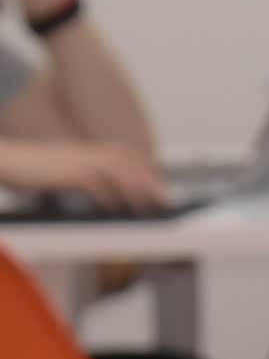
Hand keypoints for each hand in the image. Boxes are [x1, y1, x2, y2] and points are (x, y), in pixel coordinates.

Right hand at [0, 138, 165, 210]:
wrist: (2, 158)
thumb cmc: (26, 169)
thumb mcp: (58, 173)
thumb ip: (80, 180)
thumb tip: (101, 196)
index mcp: (83, 152)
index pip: (121, 155)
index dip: (142, 170)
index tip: (157, 188)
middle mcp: (82, 152)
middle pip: (125, 159)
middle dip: (147, 178)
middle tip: (163, 199)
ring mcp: (74, 160)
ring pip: (115, 168)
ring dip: (136, 185)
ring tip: (149, 204)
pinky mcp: (64, 172)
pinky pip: (93, 180)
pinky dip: (108, 193)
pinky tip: (116, 206)